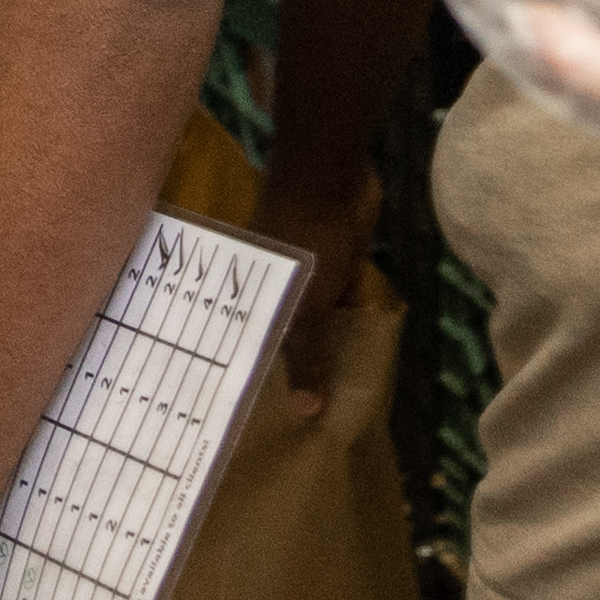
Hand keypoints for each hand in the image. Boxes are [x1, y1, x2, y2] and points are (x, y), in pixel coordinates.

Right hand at [252, 162, 389, 416]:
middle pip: (280, 337)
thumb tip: (307, 413)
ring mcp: (305, 279)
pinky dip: (345, 330)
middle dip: (290, 371)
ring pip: (311, 326)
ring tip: (329, 402)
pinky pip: (337, 310)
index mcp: (249, 295)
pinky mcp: (334, 270)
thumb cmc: (307, 235)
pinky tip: (355, 362)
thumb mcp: (307, 304)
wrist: (337, 178)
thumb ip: (307, 355)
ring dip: (322, 353)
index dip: (250, 377)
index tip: (256, 419)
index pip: (245, 345)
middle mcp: (271, 290)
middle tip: (300, 421)